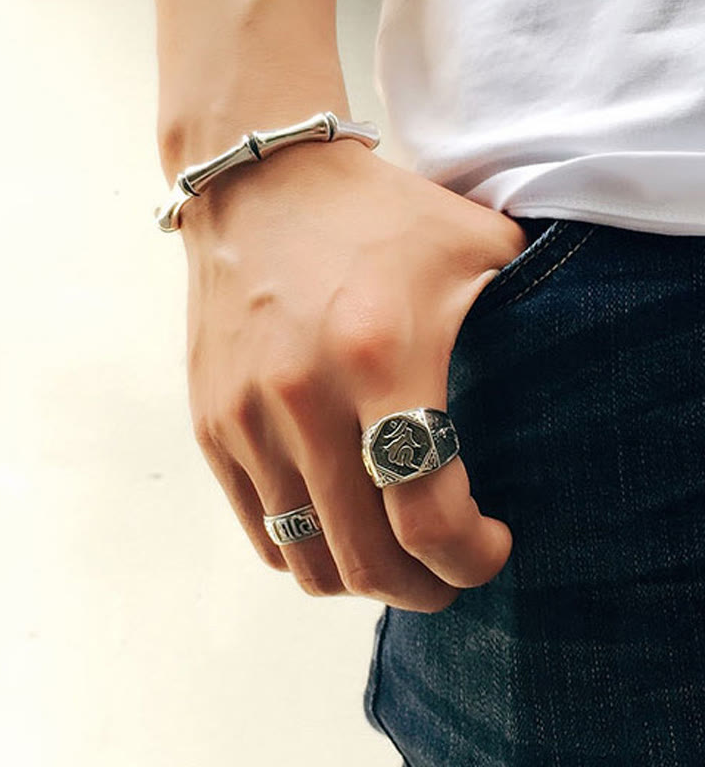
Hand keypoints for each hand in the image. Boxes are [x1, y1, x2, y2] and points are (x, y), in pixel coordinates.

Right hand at [178, 140, 526, 611]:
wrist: (260, 186)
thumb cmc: (376, 217)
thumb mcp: (475, 248)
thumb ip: (529, 320)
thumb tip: (562, 389)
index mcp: (382, 356)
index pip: (427, 516)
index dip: (470, 558)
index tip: (493, 545)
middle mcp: (304, 397)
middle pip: (366, 560)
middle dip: (423, 588)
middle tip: (447, 570)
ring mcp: (246, 417)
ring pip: (307, 560)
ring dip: (362, 575)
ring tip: (391, 547)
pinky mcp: (211, 423)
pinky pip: (262, 528)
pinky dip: (308, 546)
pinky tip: (339, 515)